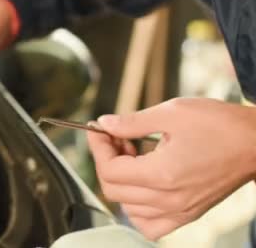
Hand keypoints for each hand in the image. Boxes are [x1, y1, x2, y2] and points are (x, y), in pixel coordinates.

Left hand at [87, 97, 255, 240]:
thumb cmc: (220, 125)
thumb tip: (104, 125)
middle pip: (113, 190)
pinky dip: (138, 208)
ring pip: (127, 208)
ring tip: (133, 155)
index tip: (97, 130)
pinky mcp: (188, 214)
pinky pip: (150, 224)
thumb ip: (131, 122)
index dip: (97, 147)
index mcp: (163, 174)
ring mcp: (179, 211)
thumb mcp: (171, 113)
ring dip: (120, 181)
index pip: (109, 170)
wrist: (255, 143)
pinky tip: (143, 184)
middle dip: (106, 160)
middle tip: (115, 137)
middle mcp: (169, 199)